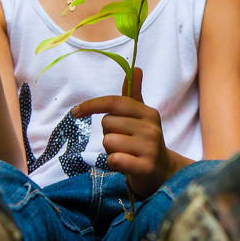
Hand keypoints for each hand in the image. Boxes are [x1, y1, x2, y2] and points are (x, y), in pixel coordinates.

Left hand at [73, 69, 182, 198]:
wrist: (163, 172)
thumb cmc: (145, 142)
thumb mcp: (141, 118)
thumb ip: (133, 95)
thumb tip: (135, 68)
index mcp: (148, 112)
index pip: (114, 102)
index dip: (92, 105)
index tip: (75, 112)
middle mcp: (150, 128)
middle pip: (107, 123)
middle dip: (108, 134)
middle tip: (122, 142)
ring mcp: (149, 148)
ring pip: (108, 141)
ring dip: (110, 150)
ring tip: (124, 153)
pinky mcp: (145, 167)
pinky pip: (114, 159)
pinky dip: (113, 163)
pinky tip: (124, 164)